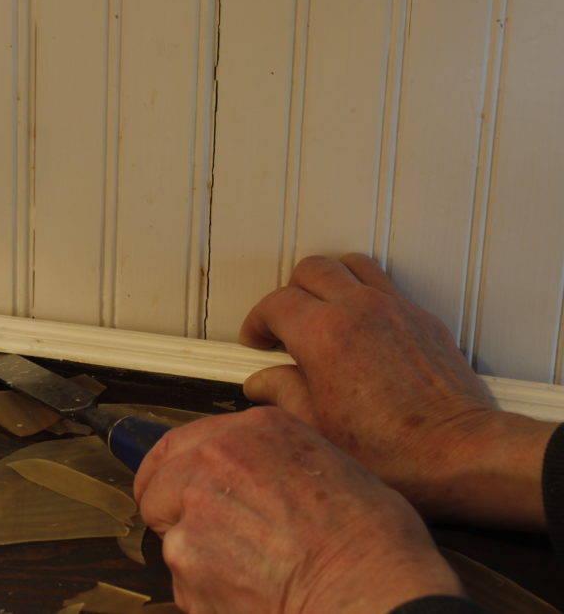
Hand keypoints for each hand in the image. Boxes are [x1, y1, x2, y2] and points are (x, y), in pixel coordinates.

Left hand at [134, 407, 462, 613]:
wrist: (374, 594)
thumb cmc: (374, 544)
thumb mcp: (333, 468)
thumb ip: (275, 463)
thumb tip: (256, 480)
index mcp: (255, 430)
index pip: (179, 443)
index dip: (171, 473)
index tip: (169, 488)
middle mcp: (216, 458)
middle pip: (156, 485)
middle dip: (169, 512)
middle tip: (203, 539)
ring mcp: (196, 507)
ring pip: (172, 536)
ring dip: (199, 557)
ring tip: (253, 572)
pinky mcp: (187, 558)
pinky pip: (184, 581)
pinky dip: (207, 593)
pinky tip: (251, 594)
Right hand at [239, 253, 556, 527]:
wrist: (460, 453)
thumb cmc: (395, 451)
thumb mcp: (317, 428)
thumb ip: (282, 394)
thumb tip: (263, 384)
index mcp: (324, 335)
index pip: (275, 303)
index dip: (258, 321)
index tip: (257, 341)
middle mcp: (359, 309)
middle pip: (311, 270)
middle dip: (289, 293)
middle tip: (283, 325)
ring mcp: (395, 308)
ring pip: (350, 265)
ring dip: (328, 281)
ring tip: (321, 312)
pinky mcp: (422, 318)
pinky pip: (385, 285)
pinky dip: (363, 293)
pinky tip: (360, 326)